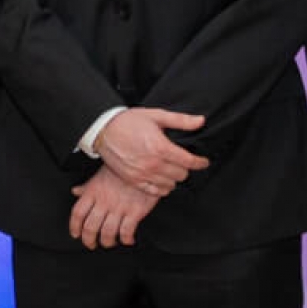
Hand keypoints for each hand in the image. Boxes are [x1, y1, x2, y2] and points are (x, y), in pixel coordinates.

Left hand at [68, 163, 155, 248]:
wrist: (145, 166)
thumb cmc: (122, 170)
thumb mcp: (100, 175)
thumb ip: (87, 186)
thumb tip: (75, 191)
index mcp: (93, 192)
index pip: (77, 213)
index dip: (74, 227)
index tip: (76, 234)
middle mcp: (104, 201)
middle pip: (90, 227)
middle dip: (88, 240)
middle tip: (91, 244)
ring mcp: (119, 207)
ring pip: (107, 233)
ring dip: (107, 242)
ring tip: (109, 243)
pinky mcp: (135, 212)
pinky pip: (126, 231)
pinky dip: (126, 239)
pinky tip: (127, 240)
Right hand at [94, 107, 208, 194]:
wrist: (103, 130)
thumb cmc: (128, 121)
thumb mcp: (156, 116)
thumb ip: (180, 120)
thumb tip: (200, 121)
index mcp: (161, 147)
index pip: (189, 162)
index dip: (200, 162)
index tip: (203, 162)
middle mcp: (153, 164)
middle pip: (181, 175)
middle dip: (186, 169)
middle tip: (183, 163)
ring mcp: (142, 174)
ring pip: (170, 185)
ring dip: (174, 179)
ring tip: (172, 171)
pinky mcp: (133, 180)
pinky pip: (155, 191)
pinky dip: (162, 188)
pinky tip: (162, 180)